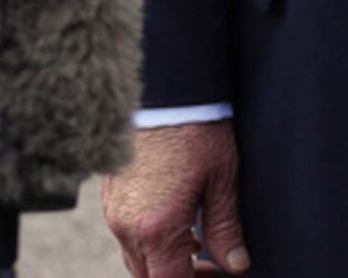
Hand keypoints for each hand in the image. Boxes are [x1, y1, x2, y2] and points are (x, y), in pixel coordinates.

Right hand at [102, 120, 248, 276]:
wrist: (164, 89)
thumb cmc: (195, 129)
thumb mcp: (222, 179)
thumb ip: (226, 228)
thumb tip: (237, 265)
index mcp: (158, 229)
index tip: (218, 275)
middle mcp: (128, 226)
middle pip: (148, 277)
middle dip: (179, 277)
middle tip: (211, 266)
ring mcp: (114, 213)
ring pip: (135, 259)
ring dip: (163, 261)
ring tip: (196, 244)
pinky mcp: (110, 197)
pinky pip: (126, 235)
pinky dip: (149, 241)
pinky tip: (176, 223)